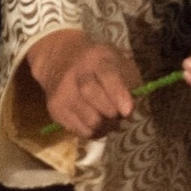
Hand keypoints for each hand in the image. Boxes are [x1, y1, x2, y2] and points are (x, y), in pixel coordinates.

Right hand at [26, 29, 141, 138]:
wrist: (58, 59)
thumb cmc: (97, 62)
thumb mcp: (115, 59)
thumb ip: (129, 78)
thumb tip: (134, 105)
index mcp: (96, 58)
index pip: (107, 75)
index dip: (118, 94)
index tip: (128, 110)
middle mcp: (76, 74)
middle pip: (93, 96)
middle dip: (112, 112)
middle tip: (120, 115)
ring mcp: (62, 93)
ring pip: (88, 119)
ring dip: (105, 126)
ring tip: (110, 120)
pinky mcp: (55, 110)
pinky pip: (80, 131)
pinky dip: (94, 132)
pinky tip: (98, 124)